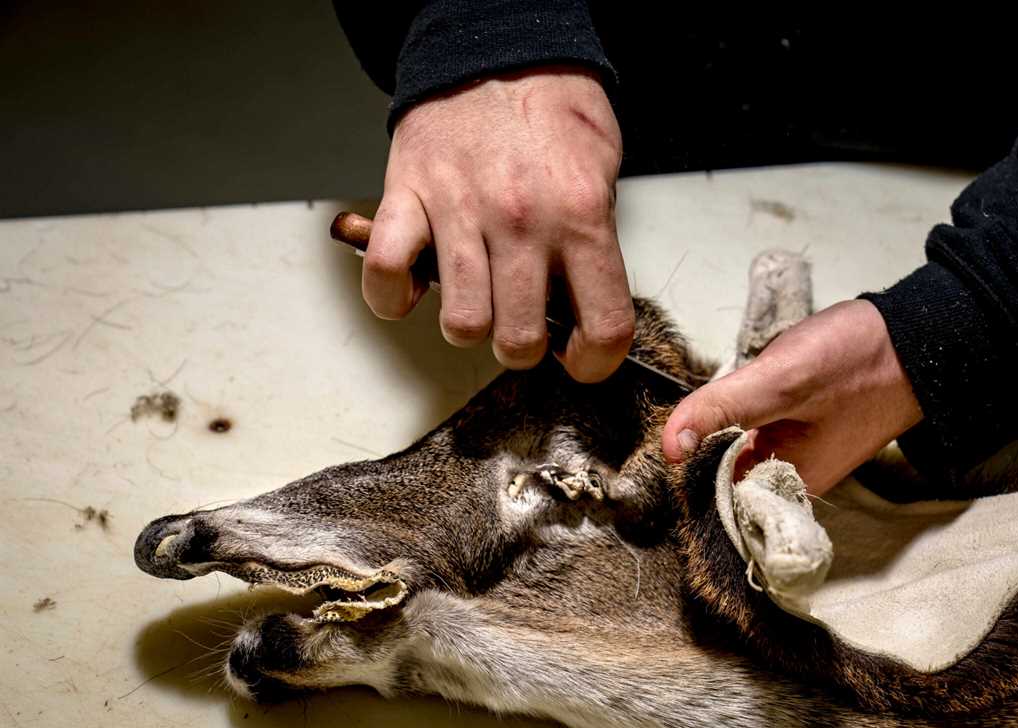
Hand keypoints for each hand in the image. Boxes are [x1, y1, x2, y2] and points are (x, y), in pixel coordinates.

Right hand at [362, 66, 633, 381]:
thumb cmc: (552, 111)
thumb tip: (583, 312)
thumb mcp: (602, 174)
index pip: (602, 327)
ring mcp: (461, 210)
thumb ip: (596, 246)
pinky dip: (391, 296)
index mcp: (581, 216)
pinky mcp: (408, 195)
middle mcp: (522, 220)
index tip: (581, 358)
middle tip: (522, 326)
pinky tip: (414, 287)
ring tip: (475, 300)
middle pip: (520, 342)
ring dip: (468, 326)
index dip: (595, 362)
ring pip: (462, 323)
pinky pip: (387, 272)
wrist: (497, 47)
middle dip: (523, 349)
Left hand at [662, 299, 923, 493]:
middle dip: (700, 445)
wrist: (922, 338)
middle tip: (689, 414)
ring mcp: (799, 458)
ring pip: (735, 451)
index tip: (666, 443)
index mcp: (787, 485)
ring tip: (712, 403)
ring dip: (719, 428)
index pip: (712, 496)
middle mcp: (792, 482)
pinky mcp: (803, 434)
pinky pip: (756, 436)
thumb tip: (670, 446)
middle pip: (720, 474)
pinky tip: (741, 394)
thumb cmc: (858, 361)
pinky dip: (741, 418)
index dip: (683, 468)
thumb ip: (723, 409)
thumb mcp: (783, 380)